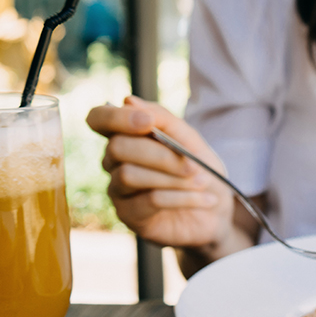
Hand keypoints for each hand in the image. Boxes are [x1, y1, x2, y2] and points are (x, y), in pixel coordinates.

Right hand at [85, 96, 234, 249]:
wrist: (216, 212)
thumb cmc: (200, 171)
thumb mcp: (190, 140)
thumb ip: (162, 120)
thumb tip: (128, 101)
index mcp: (127, 136)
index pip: (98, 119)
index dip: (115, 117)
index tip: (147, 123)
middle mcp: (114, 161)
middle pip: (118, 148)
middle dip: (161, 155)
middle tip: (196, 165)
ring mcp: (118, 190)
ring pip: (130, 175)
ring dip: (173, 178)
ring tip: (203, 182)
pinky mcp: (129, 215)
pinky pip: (149, 201)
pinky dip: (183, 197)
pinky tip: (204, 199)